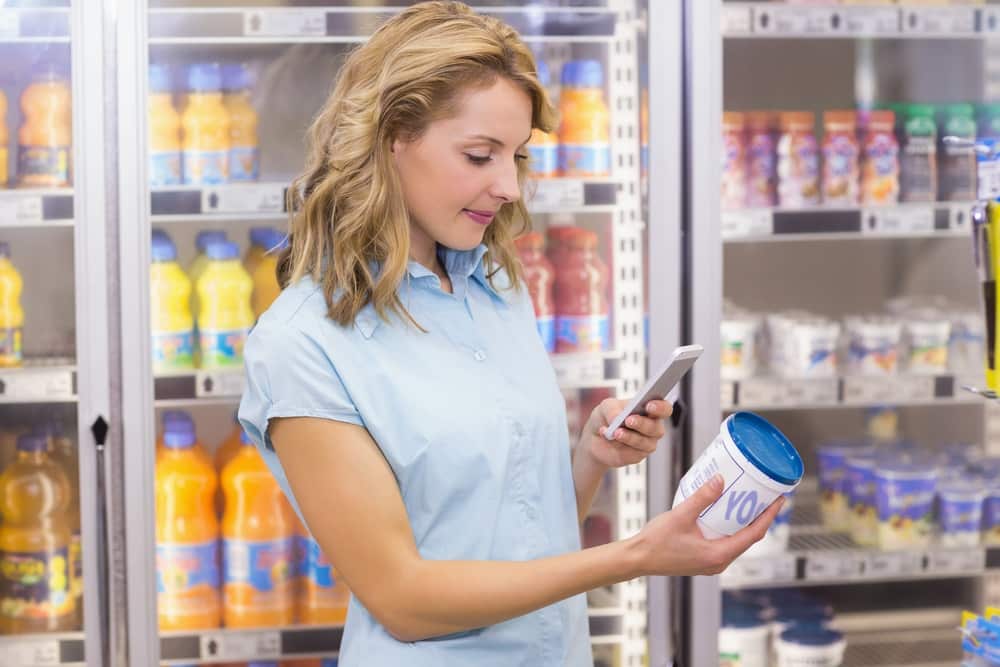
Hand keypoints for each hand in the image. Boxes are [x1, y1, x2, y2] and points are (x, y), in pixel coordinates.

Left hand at [579, 398, 672, 468]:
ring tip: (615, 432)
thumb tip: (617, 418)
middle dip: (642, 424)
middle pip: (656, 428)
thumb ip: (612, 409)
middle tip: (629, 420)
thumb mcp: (606, 407)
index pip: (664, 409)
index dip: (660, 407)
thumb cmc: (607, 418)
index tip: (649, 405)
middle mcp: (653, 427)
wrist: (595, 438)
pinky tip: (608, 437)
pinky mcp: (637, 456)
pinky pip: (632, 453)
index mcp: (651, 410)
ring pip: (644, 443)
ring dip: (629, 437)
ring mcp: (647, 443)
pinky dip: (619, 445)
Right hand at [629, 475, 783, 576]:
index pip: (754, 534)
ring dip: (746, 523)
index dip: (769, 516)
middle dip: (760, 517)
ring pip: (737, 541)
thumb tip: (721, 480)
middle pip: (749, 538)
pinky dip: (731, 528)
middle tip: (766, 496)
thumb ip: (702, 498)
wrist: (637, 559)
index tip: (779, 500)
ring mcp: (711, 563)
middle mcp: (719, 562)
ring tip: (749, 502)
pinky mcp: (703, 560)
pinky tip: (726, 514)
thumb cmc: (656, 542)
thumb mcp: (680, 516)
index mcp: (718, 555)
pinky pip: (725, 543)